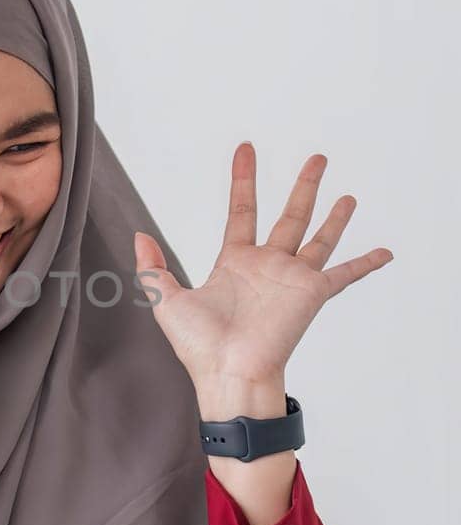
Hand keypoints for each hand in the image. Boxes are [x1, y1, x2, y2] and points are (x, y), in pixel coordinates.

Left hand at [133, 142, 393, 386]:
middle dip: (304, 186)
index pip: (243, 211)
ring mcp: (292, 280)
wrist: (227, 374)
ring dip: (335, 216)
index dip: (244, 179)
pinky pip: (345, 275)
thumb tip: (140, 236)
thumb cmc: (199, 347)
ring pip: (319, 238)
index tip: (246, 150)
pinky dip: (365, 264)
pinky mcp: (311, 295)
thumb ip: (153, 267)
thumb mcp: (166, 300)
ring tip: (347, 195)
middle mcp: (268, 267)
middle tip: (317, 158)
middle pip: (290, 216)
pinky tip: (384, 252)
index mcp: (236, 263)